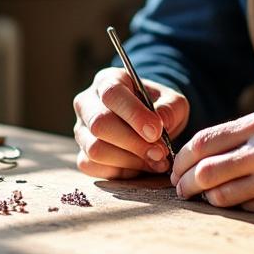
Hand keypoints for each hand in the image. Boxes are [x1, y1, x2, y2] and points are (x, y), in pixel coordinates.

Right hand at [73, 67, 189, 179]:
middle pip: (99, 124)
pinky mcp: (82, 155)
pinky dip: (120, 172)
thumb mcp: (172, 101)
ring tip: (156, 161)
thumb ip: (169, 109)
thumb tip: (160, 123)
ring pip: (95, 149)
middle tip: (160, 152)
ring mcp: (81, 130)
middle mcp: (87, 104)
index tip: (156, 132)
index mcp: (107, 81)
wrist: (149, 125)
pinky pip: (93, 167)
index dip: (134, 114)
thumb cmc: (158, 108)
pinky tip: (140, 167)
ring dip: (130, 160)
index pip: (112, 94)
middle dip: (133, 143)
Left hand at [169, 110, 253, 212]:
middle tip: (180, 189)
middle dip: (184, 183)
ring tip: (205, 198)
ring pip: (220, 195)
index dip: (182, 158)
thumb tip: (199, 155)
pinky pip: (243, 210)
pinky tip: (234, 204)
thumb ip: (241, 136)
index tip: (176, 168)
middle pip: (204, 171)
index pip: (204, 141)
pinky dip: (233, 208)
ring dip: (206, 199)